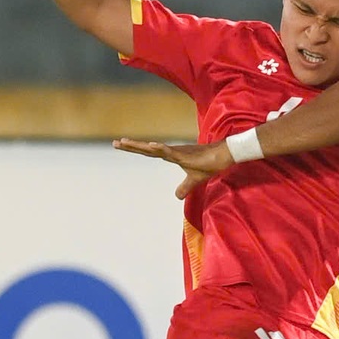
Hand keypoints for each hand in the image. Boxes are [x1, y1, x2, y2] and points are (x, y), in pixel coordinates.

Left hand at [113, 137, 235, 199]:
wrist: (223, 157)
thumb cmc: (209, 164)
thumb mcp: (194, 180)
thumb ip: (184, 187)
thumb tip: (177, 196)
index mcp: (171, 156)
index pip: (149, 152)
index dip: (135, 149)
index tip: (121, 144)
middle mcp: (171, 152)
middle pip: (147, 149)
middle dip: (131, 146)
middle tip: (115, 143)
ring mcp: (177, 152)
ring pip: (154, 148)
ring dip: (140, 145)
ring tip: (125, 142)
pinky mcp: (185, 155)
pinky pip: (170, 152)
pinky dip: (161, 148)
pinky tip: (152, 146)